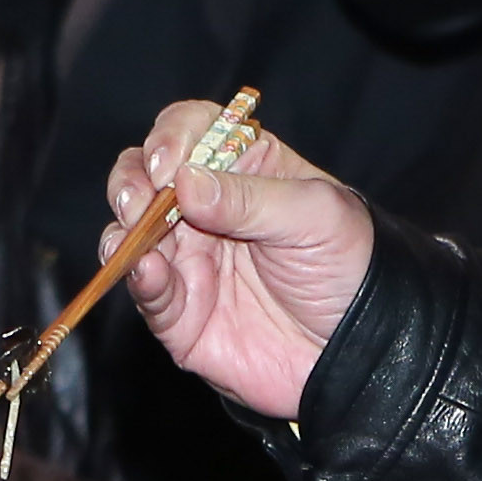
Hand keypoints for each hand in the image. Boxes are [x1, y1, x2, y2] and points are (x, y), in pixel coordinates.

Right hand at [104, 99, 374, 422]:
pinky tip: (147, 269)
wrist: (358, 350)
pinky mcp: (179, 312)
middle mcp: (206, 209)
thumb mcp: (315, 218)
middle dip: (131, 180)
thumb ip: (251, 199)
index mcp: (243, 168)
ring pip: (129, 231)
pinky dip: (137, 278)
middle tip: (140, 198)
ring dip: (122, 228)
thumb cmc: (349, 268)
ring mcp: (187, 259)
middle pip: (144, 175)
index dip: (170, 137)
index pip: (189, 130)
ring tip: (135, 232)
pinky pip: (145, 290)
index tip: (170, 163)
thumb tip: (185, 182)